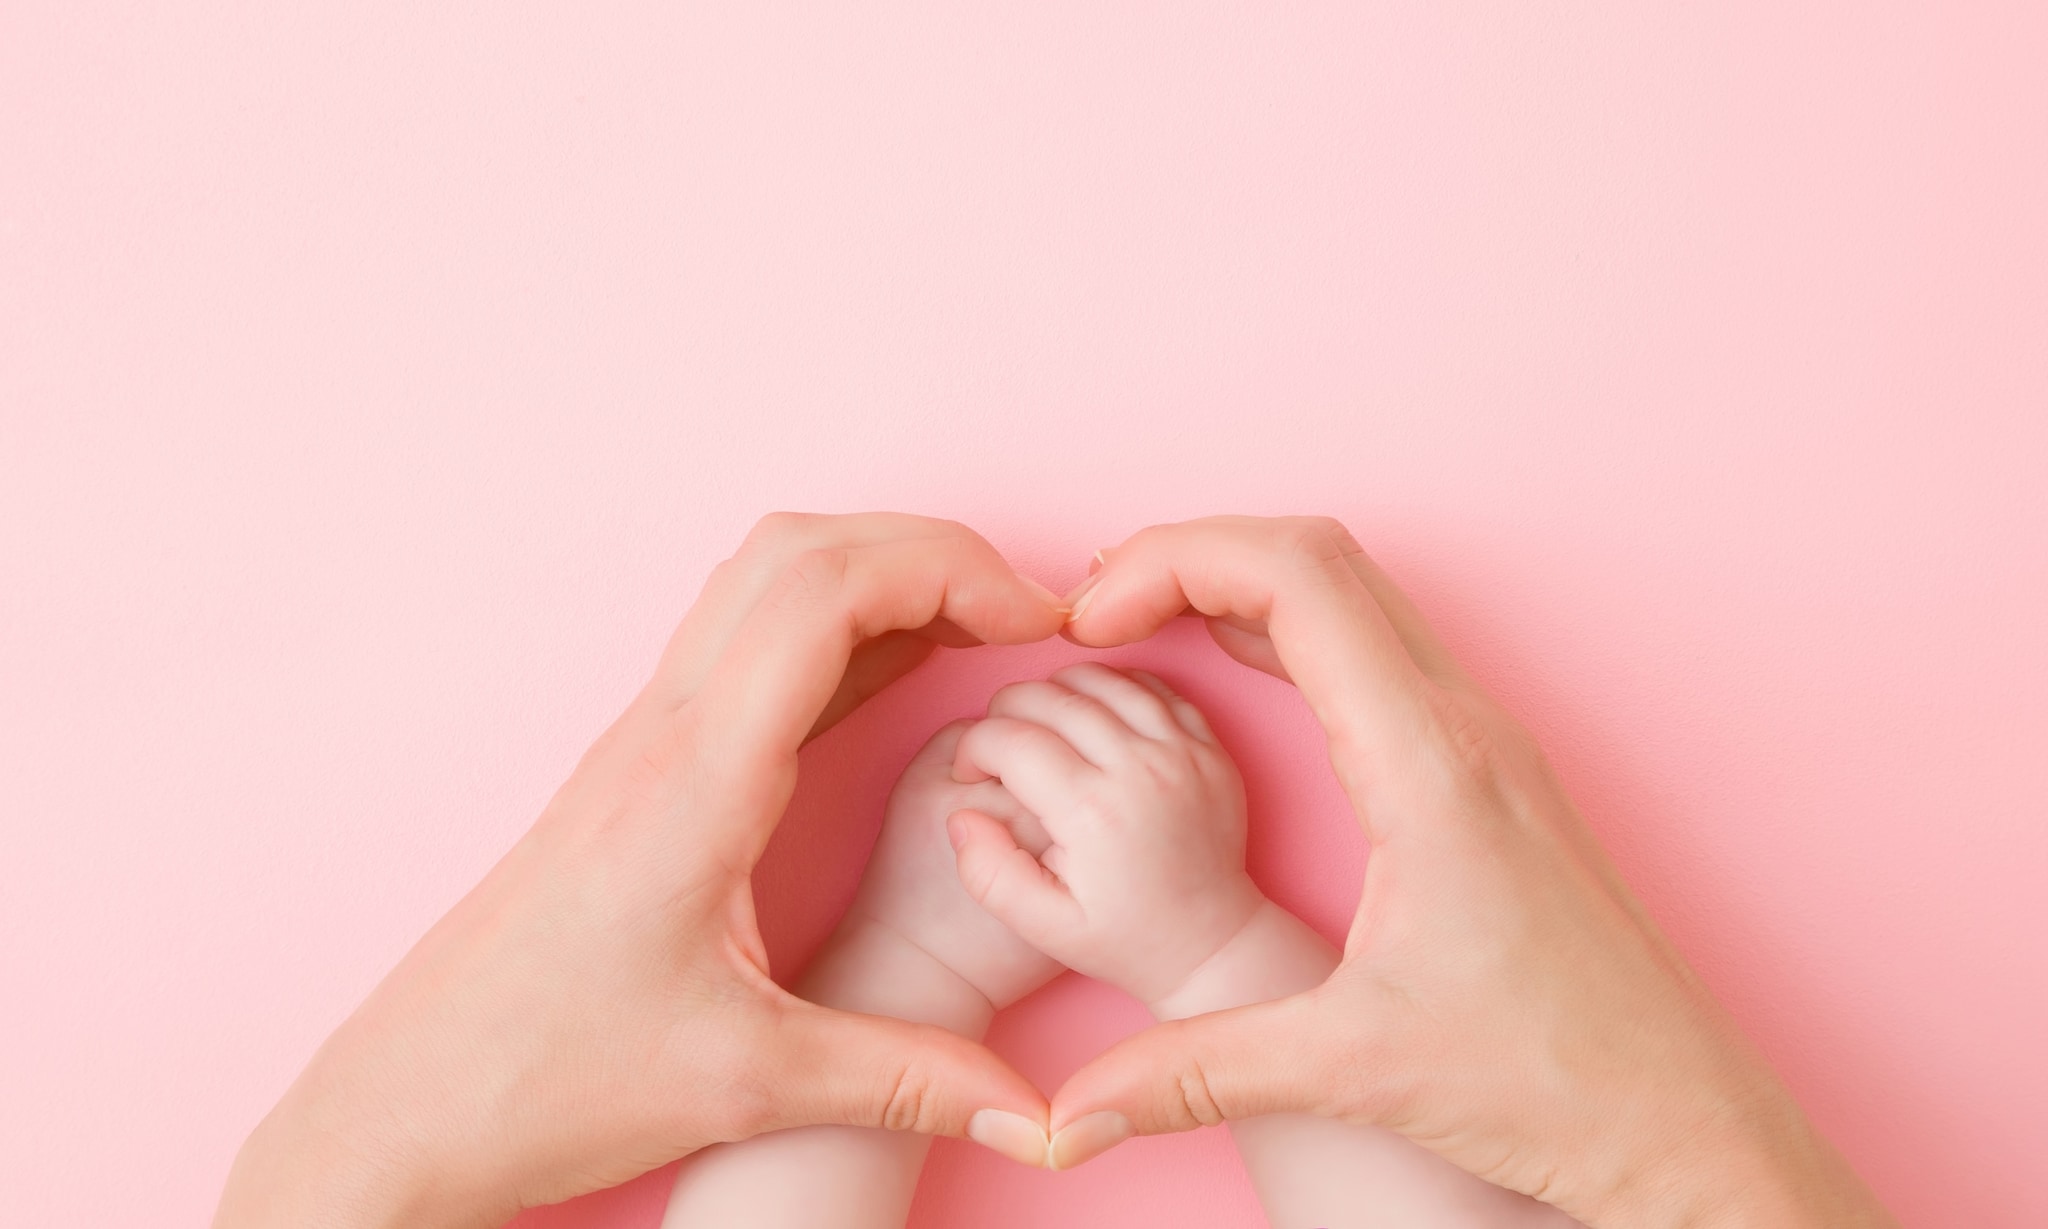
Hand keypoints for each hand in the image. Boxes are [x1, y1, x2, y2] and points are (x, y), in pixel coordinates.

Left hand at [213, 513, 1067, 1228]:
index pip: (825, 593)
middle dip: (929, 551)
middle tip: (1027, 611)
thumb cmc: (548, 1084)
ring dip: (877, 573)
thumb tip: (1043, 1118)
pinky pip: (749, 648)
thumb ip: (906, 1079)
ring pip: (763, 581)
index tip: (1041, 621)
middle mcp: (664, 733)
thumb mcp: (748, 1086)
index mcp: (696, 780)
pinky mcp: (644, 769)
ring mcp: (645, 741)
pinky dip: (838, 629)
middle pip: (798, 551)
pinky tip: (899, 672)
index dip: (951, 571)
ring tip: (976, 629)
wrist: (407, 1105)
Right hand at [945, 662, 1264, 1006]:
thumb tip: (961, 816)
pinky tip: (1092, 715)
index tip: (971, 773)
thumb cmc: (1122, 937)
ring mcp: (1181, 751)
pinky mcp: (1208, 746)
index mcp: (1092, 813)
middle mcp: (1139, 769)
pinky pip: (1153, 687)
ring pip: (1101, 680)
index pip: (1008, 739)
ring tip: (1041, 725)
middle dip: (1006, 711)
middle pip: (1050, 697)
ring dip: (1057, 691)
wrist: (1209, 941)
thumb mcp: (1044, 927)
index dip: (973, 748)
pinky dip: (1112, 688)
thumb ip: (989, 875)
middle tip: (999, 744)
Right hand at [1042, 517, 1894, 1228]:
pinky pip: (1370, 651)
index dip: (1175, 562)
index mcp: (1430, 762)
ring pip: (1349, 593)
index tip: (1089, 617)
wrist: (1683, 1121)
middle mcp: (1463, 726)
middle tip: (1093, 611)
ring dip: (1238, 584)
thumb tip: (1070, 1114)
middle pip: (1317, 555)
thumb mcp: (1356, 1073)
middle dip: (1191, 555)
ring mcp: (1480, 741)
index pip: (1297, 575)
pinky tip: (1229, 672)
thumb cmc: (1556, 1082)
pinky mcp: (1480, 773)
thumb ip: (1194, 1074)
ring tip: (1139, 625)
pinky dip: (1282, 631)